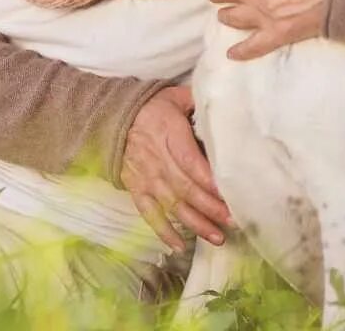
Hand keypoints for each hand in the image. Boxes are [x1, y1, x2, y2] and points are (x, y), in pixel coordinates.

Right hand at [120, 85, 231, 250]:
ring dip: (195, 223)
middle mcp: (159, 161)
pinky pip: (150, 214)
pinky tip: (180, 246)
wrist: (111, 118)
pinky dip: (164, 231)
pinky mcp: (137, 190)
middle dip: (211, 208)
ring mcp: (147, 179)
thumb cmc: (150, 108)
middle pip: (186, 189)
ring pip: (173, 205)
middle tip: (233, 221)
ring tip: (217, 237)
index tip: (229, 194)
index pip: (191, 162)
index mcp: (170, 136)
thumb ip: (198, 102)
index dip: (209, 180)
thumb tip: (224, 104)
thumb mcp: (174, 97)